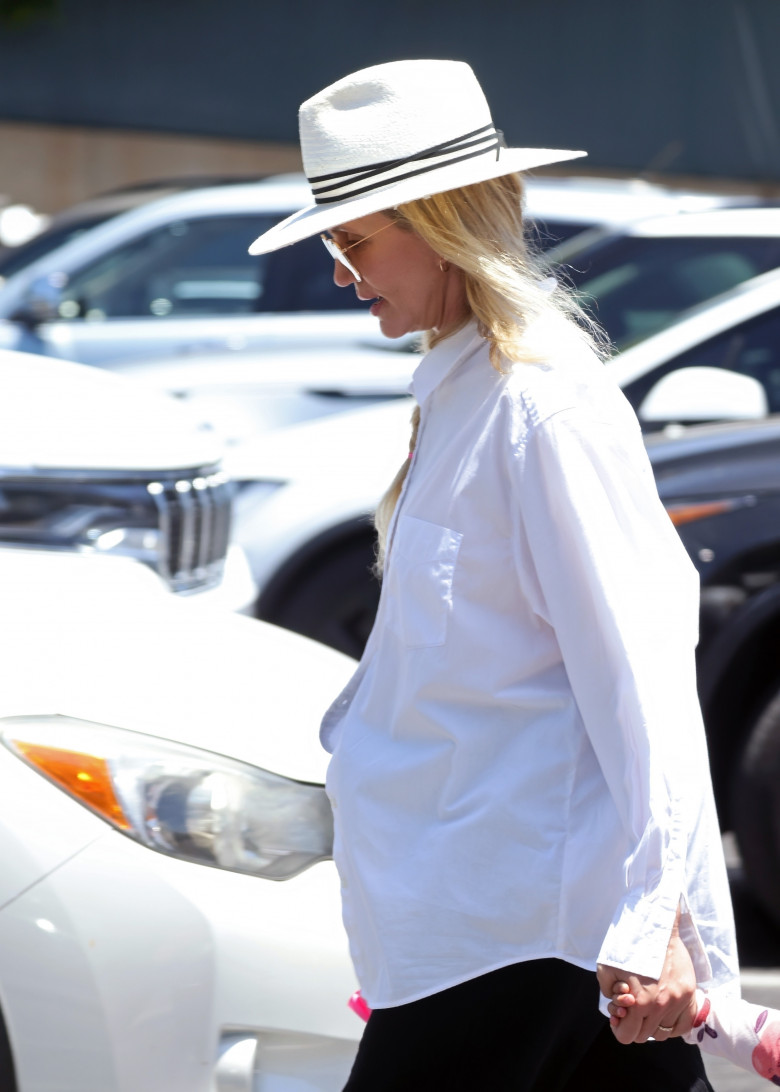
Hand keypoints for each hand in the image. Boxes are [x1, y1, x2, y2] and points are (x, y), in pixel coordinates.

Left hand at [597, 924, 696, 1043]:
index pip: (627, 1036)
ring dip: (652, 1025)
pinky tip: (663, 1013)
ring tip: (646, 1007)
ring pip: (663, 1033)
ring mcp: (679, 1000)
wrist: (655, 925)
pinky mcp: (690, 993)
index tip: (619, 1017)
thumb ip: (608, 992)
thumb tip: (618, 1011)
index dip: (619, 1028)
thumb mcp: (605, 967)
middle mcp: (661, 1005)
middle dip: (634, 1024)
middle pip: (644, 1036)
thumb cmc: (627, 944)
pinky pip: (683, 1026)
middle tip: (631, 1007)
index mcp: (640, 1001)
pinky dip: (672, 1025)